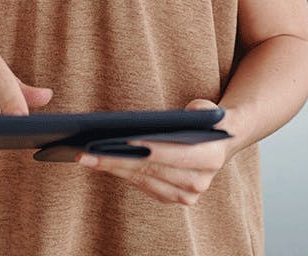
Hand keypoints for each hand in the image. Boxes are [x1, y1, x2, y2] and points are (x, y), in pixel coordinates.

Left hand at [76, 99, 235, 205]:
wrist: (220, 143)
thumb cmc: (209, 121)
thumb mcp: (210, 109)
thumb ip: (203, 109)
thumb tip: (188, 112)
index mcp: (212, 159)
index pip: (177, 155)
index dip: (151, 149)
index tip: (125, 142)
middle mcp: (199, 183)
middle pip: (151, 170)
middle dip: (118, 160)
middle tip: (89, 152)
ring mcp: (185, 195)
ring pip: (142, 180)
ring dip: (112, 168)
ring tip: (86, 157)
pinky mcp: (171, 198)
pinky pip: (141, 185)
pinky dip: (121, 173)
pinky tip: (101, 162)